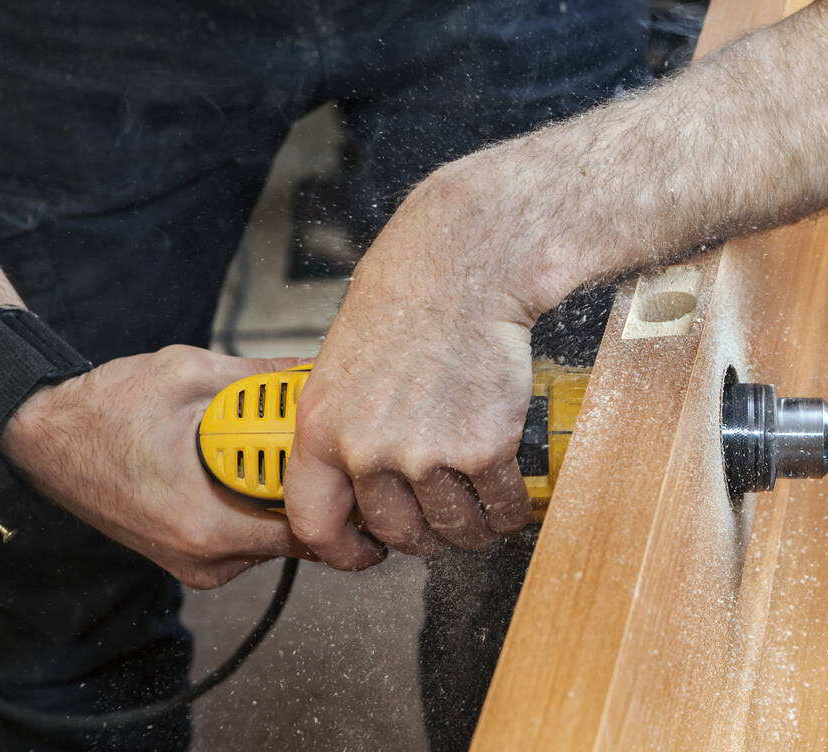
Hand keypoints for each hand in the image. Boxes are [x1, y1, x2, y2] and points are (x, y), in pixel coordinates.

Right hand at [0, 345, 315, 588]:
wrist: (45, 436)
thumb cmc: (105, 412)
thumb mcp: (192, 375)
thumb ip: (263, 377)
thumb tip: (316, 369)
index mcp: (210, 525)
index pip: (310, 533)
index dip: (344, 500)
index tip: (356, 466)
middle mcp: (205, 557)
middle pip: (297, 538)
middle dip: (317, 491)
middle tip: (329, 450)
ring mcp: (195, 563)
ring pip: (272, 539)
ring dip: (284, 496)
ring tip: (280, 451)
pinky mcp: (188, 557)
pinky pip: (246, 538)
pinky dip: (256, 504)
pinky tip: (249, 468)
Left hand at [284, 167, 543, 568]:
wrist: (462, 272)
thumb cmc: (404, 303)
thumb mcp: (339, 368)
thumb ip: (341, 431)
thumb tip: (355, 484)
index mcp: (322, 431)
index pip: (315, 524)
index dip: (342, 553)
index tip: (364, 555)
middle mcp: (369, 450)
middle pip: (398, 533)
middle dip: (422, 538)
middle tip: (439, 523)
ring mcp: (428, 453)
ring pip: (453, 528)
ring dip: (471, 531)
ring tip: (481, 514)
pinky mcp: (485, 447)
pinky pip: (500, 504)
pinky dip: (510, 510)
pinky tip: (511, 499)